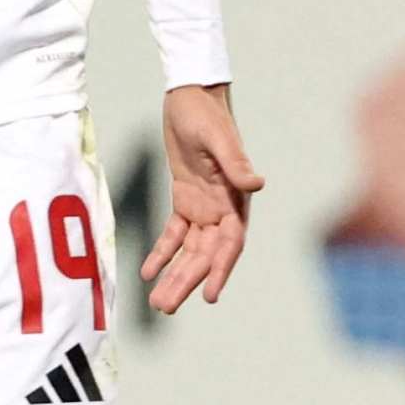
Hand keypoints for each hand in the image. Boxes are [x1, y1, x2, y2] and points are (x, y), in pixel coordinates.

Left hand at [141, 80, 263, 312]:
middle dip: (187, 281)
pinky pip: (174, 233)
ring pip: (190, 250)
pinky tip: (147, 271)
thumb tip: (257, 184)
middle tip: (165, 307)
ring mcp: (205, 206)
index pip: (229, 244)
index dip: (220, 270)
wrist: (190, 97)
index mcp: (234, 199)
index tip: (209, 295)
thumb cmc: (206, 115)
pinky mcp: (186, 198)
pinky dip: (162, 252)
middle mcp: (223, 208)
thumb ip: (235, 163)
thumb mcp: (218, 138)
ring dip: (175, 275)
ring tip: (158, 302)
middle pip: (205, 254)